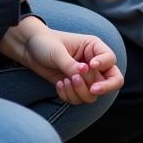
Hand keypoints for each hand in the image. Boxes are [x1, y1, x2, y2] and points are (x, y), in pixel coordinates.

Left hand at [0, 17, 123, 104]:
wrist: (29, 49)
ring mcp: (85, 77)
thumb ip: (70, 64)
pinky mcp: (74, 87)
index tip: (89, 66)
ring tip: (65, 81)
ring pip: (94, 94)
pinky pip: (79, 99)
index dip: (103, 65)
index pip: (110, 59)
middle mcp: (93, 63)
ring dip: (80, 91)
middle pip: (112, 80)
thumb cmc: (45, 43)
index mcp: (94, 48)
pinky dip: (69, 96)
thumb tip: (83, 72)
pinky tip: (59, 84)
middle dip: (104, 87)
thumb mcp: (57, 52)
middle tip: (93, 89)